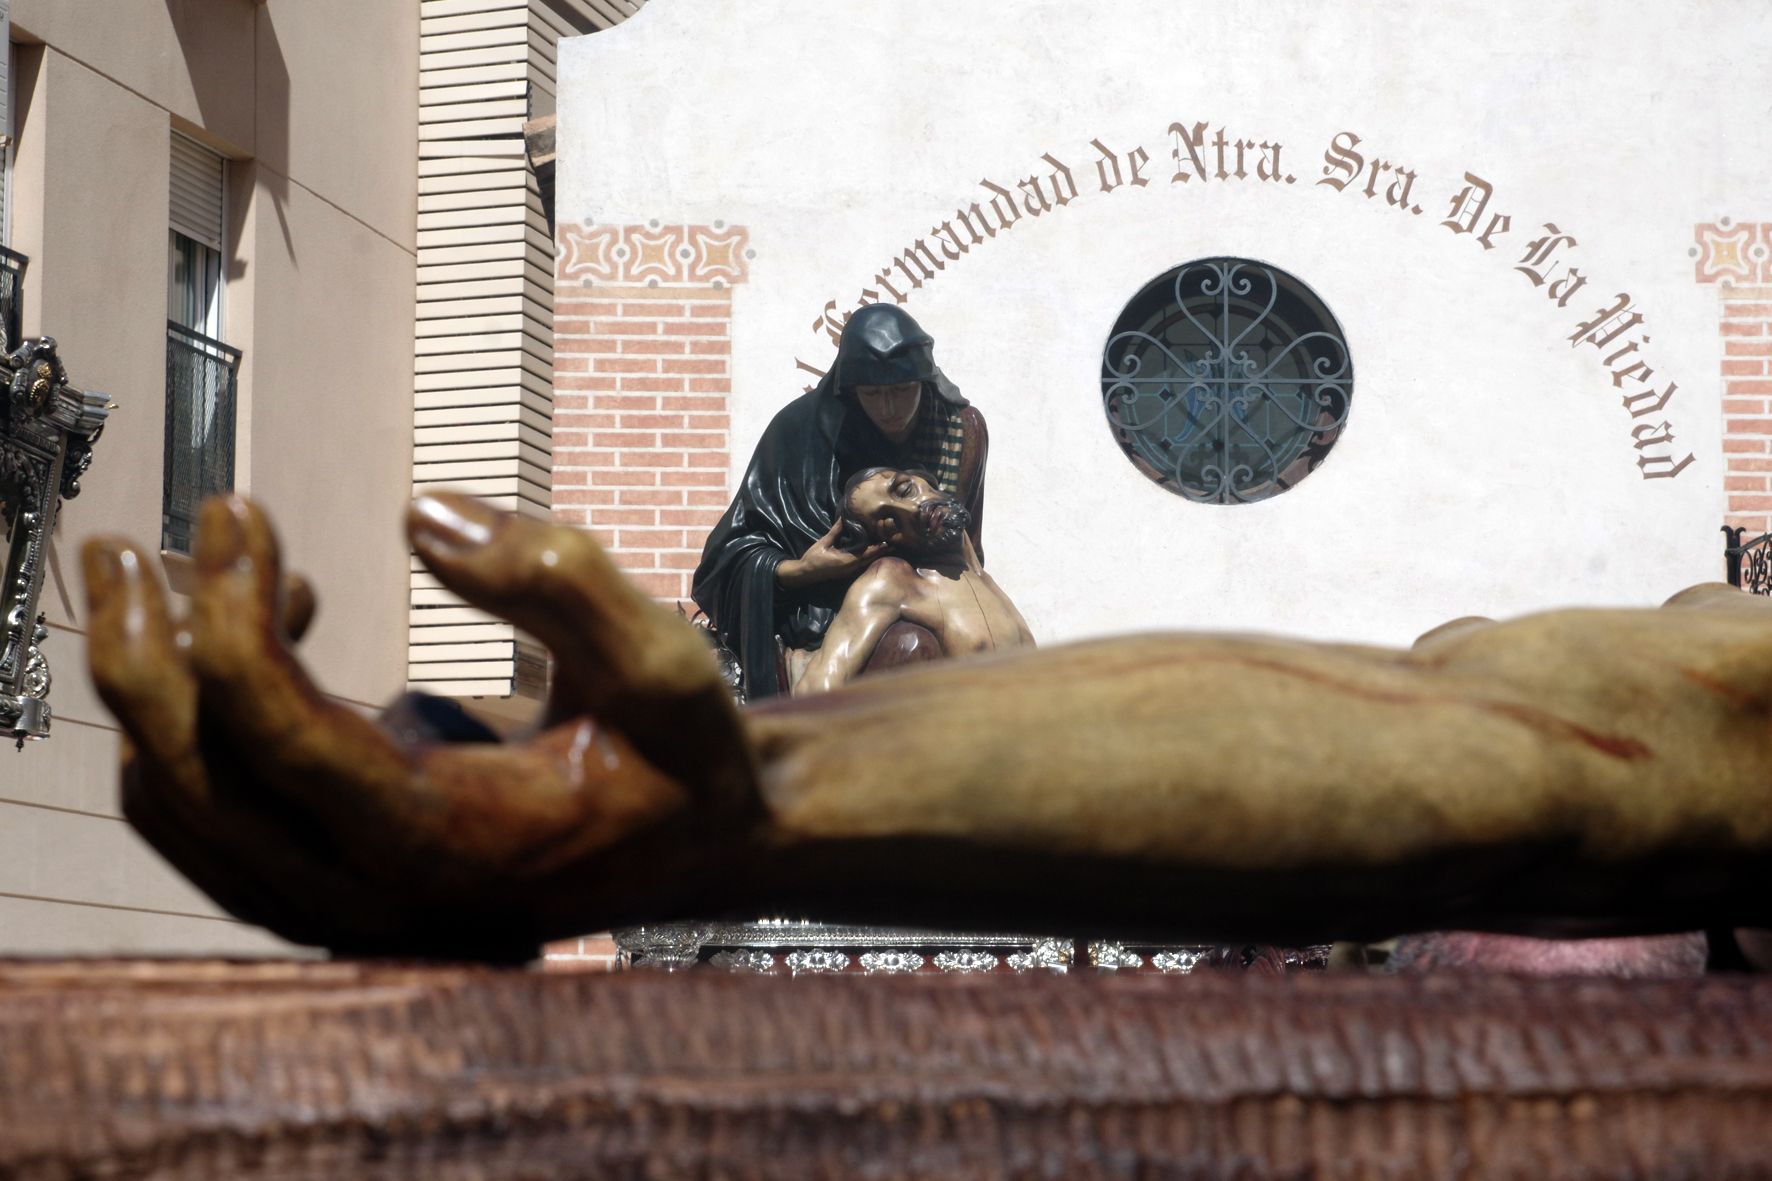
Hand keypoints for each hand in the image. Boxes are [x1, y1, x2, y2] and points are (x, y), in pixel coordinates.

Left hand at [82, 493, 760, 959]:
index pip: (280, 740)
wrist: (694, 846)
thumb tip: (422, 516)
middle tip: (127, 545)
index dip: (232, 616)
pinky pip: (213, 818)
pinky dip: (202, 722)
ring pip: (183, 808)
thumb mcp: (659, 660)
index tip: (239, 510)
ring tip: (162, 570)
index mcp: (451, 846)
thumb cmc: (680, 755)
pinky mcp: (334, 884)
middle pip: (195, 781)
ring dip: (149, 688)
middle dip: (142, 653)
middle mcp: (378, 895)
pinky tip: (278, 625)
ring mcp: (346, 903)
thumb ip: (557, 581)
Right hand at [776, 517, 885, 587]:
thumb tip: (843, 519)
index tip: (888, 540)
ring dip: (876, 554)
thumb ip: (835, 531)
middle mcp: (850, 568)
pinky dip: (868, 557)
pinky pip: (861, 564)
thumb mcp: (824, 543)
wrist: (804, 573)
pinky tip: (873, 552)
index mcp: (846, 561)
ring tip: (887, 546)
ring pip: (866, 562)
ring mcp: (848, 571)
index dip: (877, 547)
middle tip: (893, 542)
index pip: (866, 554)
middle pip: (870, 559)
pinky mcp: (846, 571)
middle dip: (881, 551)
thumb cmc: (813, 558)